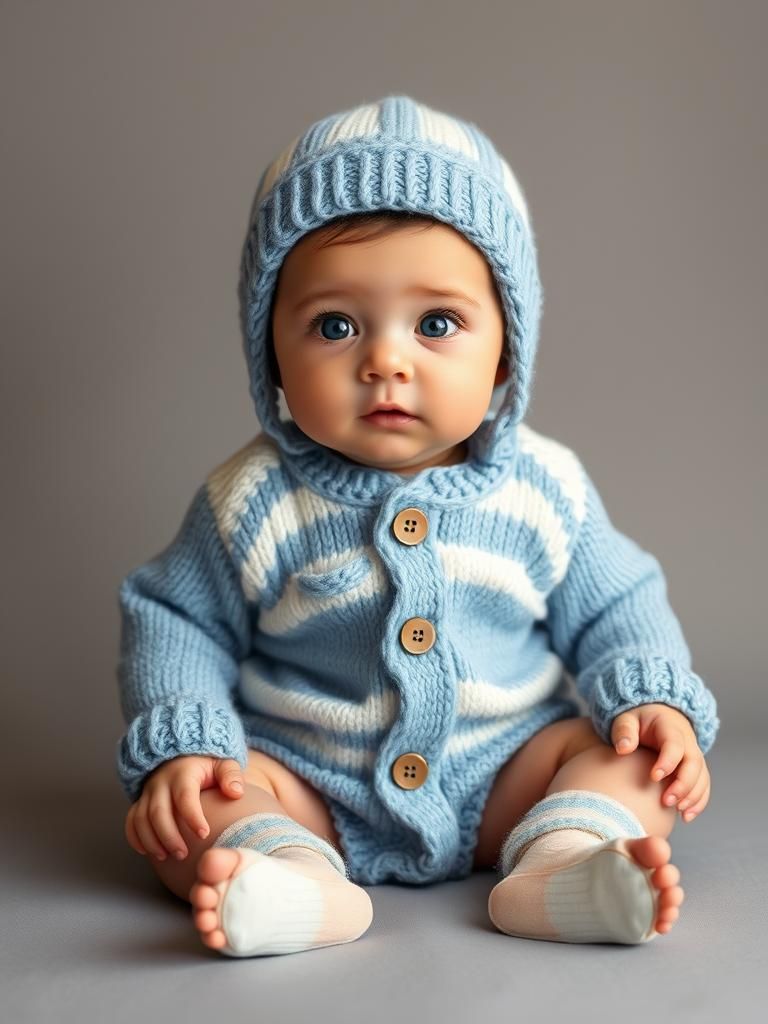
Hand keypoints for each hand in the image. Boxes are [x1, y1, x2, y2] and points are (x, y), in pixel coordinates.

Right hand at [124, 755, 244, 860]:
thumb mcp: (223, 764)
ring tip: (167, 857)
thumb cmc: (207, 765)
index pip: (184, 796)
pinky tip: (147, 852)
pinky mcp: (140, 802)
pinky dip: (135, 837)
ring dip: (152, 840)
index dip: (192, 816)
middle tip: (183, 855)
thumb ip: (231, 776)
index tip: (204, 834)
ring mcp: (147, 792)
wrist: (183, 756)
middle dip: (169, 836)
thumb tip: (235, 793)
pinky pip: (131, 820)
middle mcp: (161, 782)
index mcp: (183, 773)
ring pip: (142, 818)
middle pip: (158, 811)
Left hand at [610, 704, 710, 821]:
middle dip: (683, 784)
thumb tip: (623, 749)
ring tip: (679, 811)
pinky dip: (698, 802)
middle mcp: (687, 742)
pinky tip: (686, 817)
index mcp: (669, 727)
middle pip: (694, 763)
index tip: (654, 777)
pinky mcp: (695, 770)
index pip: (674, 744)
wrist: (656, 719)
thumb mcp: (627, 720)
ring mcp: (693, 756)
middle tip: (667, 801)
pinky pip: (703, 786)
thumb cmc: (638, 722)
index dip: (668, 761)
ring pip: (702, 776)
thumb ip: (624, 731)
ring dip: (693, 795)